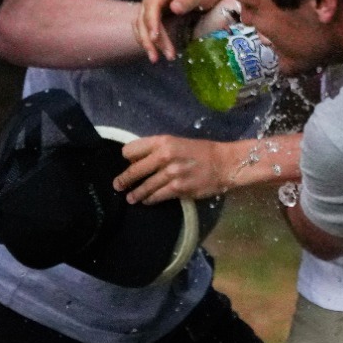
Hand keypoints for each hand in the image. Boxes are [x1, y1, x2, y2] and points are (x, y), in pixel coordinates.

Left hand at [115, 135, 244, 203]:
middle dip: (124, 180)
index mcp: (163, 141)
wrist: (224, 163)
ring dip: (135, 194)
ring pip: (145, 187)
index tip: (128, 163)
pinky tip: (146, 201)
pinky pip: (157, 196)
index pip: (132, 150)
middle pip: (134, 170)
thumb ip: (157, 149)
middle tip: (117, 186)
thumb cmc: (201, 151)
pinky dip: (150, 200)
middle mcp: (165, 155)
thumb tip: (137, 161)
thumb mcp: (177, 142)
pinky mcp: (178, 189)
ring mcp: (171, 173)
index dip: (128, 157)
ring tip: (130, 198)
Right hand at [135, 0, 228, 60]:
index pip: (152, 3)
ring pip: (141, 23)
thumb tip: (174, 8)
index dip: (151, 21)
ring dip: (147, 42)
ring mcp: (152, 1)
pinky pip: (145, 25)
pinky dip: (148, 39)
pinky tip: (156, 51)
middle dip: (150, 38)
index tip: (155, 37)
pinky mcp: (154, 10)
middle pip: (144, 15)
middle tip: (161, 56)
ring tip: (157, 58)